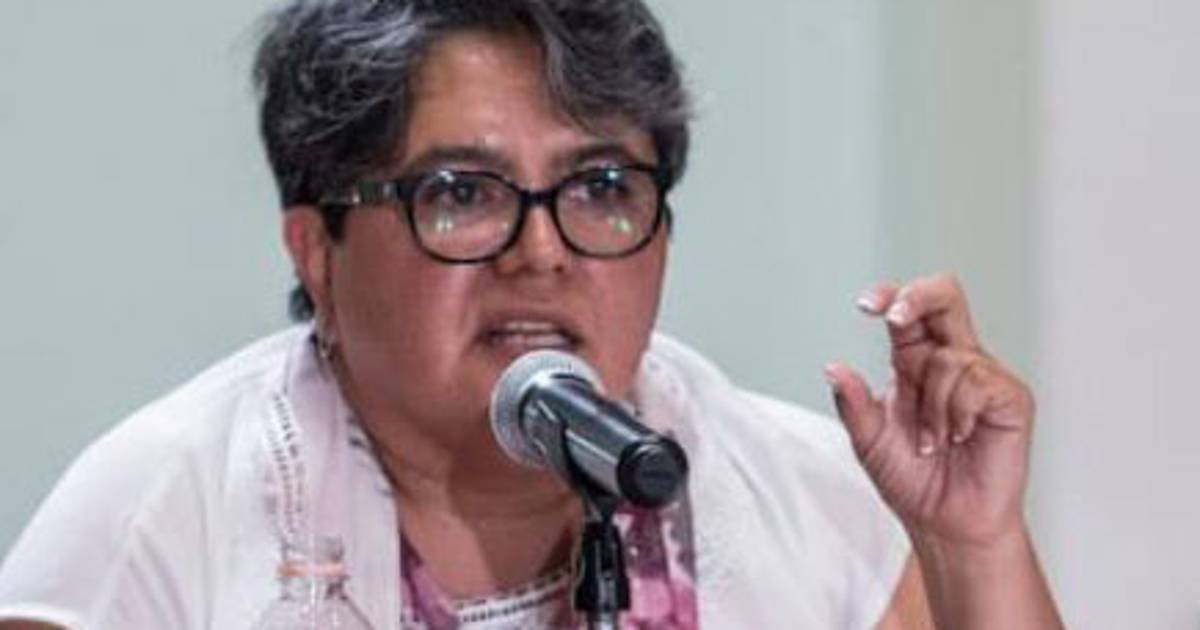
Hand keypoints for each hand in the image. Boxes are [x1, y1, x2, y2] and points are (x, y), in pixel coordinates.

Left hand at [825, 274, 1034, 546]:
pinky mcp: (1010, 398)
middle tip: (893, 318)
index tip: (864, 305)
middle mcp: (951, 360)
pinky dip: (958, 413)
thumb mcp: (869, 441)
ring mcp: (985, 376)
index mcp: (914, 361)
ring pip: (949, 357)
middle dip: (917, 297)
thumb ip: (853, 404)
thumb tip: (833, 368)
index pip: (907, 311)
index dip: (890, 295)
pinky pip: (979, 381)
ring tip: (933, 441)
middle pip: (945, 297)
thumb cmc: (912, 480)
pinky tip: (959, 437)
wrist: (945, 523)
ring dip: (931, 406)